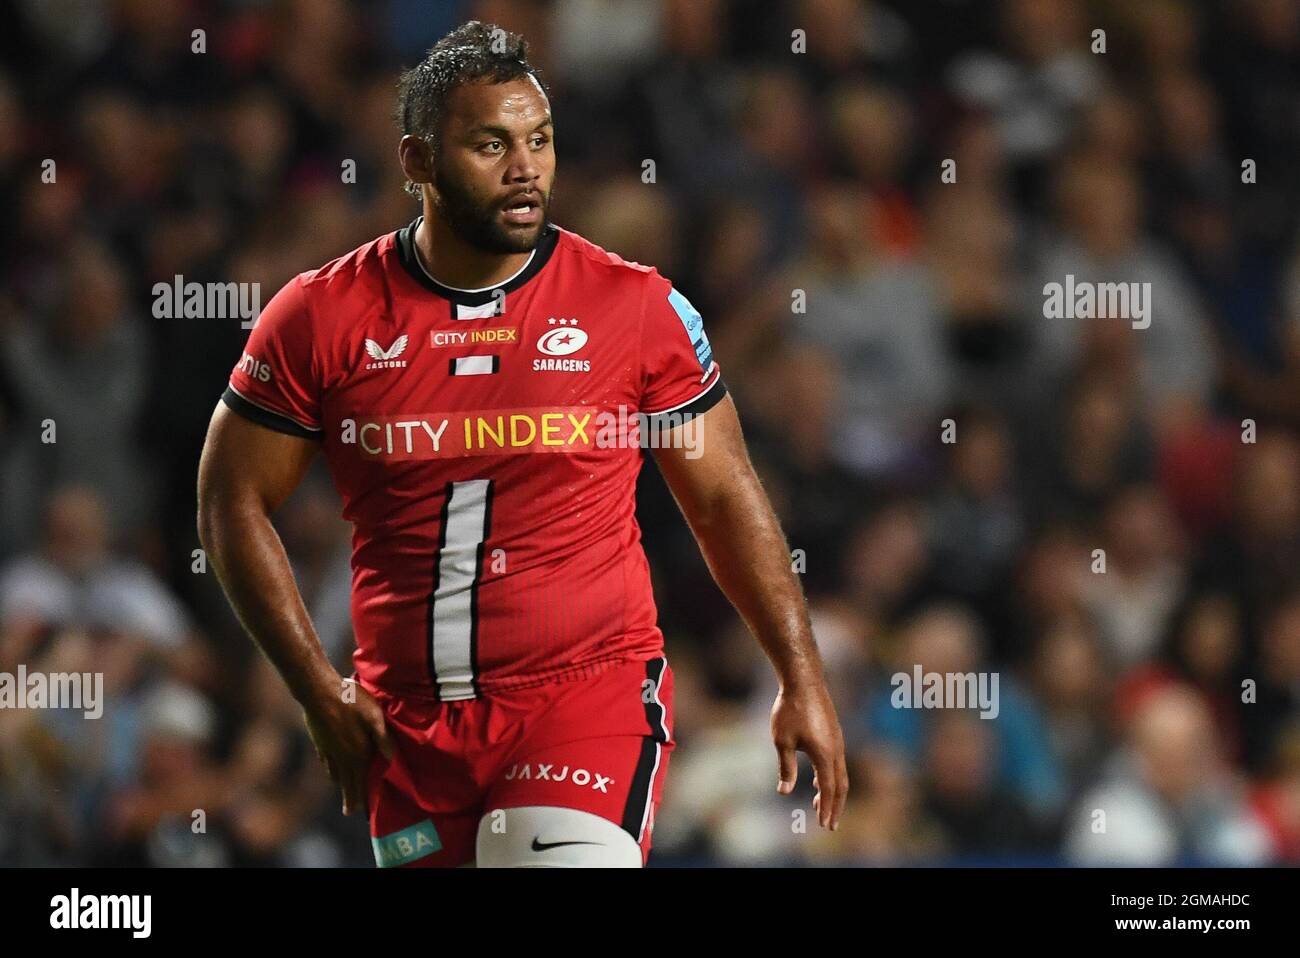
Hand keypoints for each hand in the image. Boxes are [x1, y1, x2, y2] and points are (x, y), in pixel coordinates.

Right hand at [303, 678, 393, 815]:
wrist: (318, 691)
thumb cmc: (351, 702)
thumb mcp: (374, 717)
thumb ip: (383, 738)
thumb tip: (392, 758)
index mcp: (356, 754)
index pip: (359, 783)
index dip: (362, 799)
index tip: (362, 813)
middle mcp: (340, 757)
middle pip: (346, 783)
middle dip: (350, 798)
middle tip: (350, 811)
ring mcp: (327, 750)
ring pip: (334, 773)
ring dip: (340, 783)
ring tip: (343, 789)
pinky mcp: (319, 741)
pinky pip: (326, 761)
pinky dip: (330, 769)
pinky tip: (330, 767)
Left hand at [771, 680, 847, 829]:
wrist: (804, 681)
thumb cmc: (789, 709)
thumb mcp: (782, 740)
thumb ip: (786, 767)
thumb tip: (785, 792)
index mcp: (824, 754)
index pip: (829, 789)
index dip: (827, 809)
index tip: (823, 825)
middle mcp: (836, 750)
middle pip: (840, 785)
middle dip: (835, 806)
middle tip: (829, 825)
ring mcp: (838, 741)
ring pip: (840, 773)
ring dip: (833, 792)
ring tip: (820, 806)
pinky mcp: (834, 734)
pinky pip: (837, 762)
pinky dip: (831, 777)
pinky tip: (818, 781)